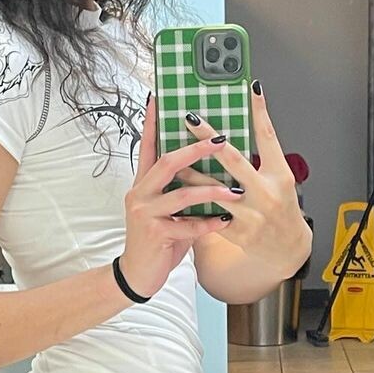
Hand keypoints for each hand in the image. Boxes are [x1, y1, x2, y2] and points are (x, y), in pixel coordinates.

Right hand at [118, 96, 244, 298]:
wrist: (138, 274)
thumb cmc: (159, 240)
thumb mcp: (170, 211)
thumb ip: (184, 192)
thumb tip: (212, 172)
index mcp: (144, 183)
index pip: (148, 146)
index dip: (152, 122)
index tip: (159, 98)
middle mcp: (141, 193)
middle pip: (167, 162)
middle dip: (196, 149)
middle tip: (220, 139)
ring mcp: (145, 213)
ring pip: (181, 194)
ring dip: (211, 191)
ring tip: (235, 191)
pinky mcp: (154, 234)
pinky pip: (187, 226)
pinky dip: (208, 223)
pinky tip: (224, 222)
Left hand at [177, 82, 312, 274]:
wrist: (287, 247)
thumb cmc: (282, 205)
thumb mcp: (280, 176)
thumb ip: (263, 152)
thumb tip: (246, 118)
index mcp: (279, 175)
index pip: (268, 137)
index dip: (259, 112)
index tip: (248, 89)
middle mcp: (265, 193)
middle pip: (233, 159)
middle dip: (208, 138)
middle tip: (190, 119)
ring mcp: (250, 215)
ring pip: (213, 188)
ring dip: (191, 171)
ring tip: (174, 156)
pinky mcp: (236, 232)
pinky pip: (209, 214)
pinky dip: (193, 201)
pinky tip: (177, 190)